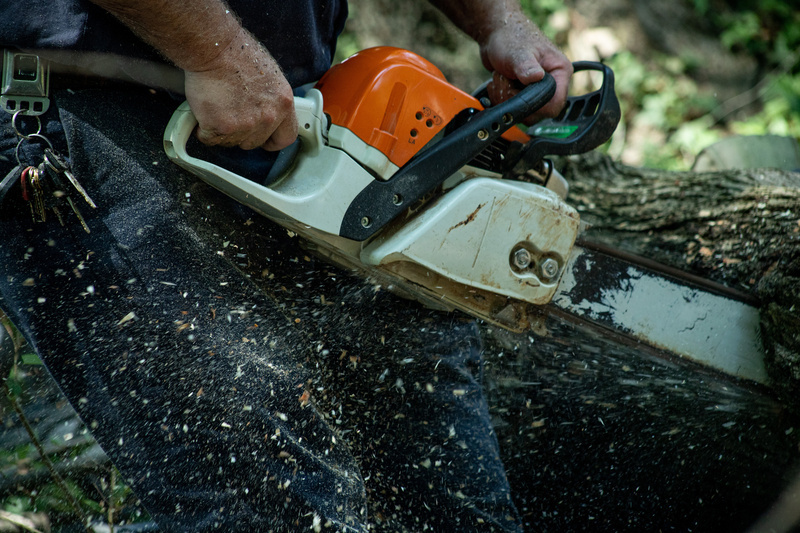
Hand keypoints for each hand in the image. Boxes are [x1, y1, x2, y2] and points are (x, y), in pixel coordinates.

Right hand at [183, 28, 297, 150]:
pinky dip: (202, 129)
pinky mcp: (224, 127)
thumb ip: (270, 100)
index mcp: (284, 102)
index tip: (264, 140)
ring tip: (217, 106)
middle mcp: (269, 116)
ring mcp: (247, 124)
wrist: (213, 47)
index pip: (286, 136)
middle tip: (230, 114)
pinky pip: (210, 139)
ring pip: (232, 142)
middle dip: (241, 133)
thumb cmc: (235, 53)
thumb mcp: (268, 77)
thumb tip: (263, 112)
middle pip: (255, 142)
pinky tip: (204, 112)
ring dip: (221, 131)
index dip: (272, 141)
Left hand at [479, 14, 571, 123]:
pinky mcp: (525, 92)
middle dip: (518, 101)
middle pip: (539, 112)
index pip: (556, 104)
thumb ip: (527, 67)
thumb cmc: (511, 37)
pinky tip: (499, 82)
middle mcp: (553, 82)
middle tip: (507, 84)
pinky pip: (514, 106)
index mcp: (560, 71)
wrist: (495, 34)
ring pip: (524, 111)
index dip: (538, 107)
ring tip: (502, 78)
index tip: (521, 98)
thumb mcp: (518, 53)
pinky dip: (502, 97)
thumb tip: (536, 78)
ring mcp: (538, 88)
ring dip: (507, 98)